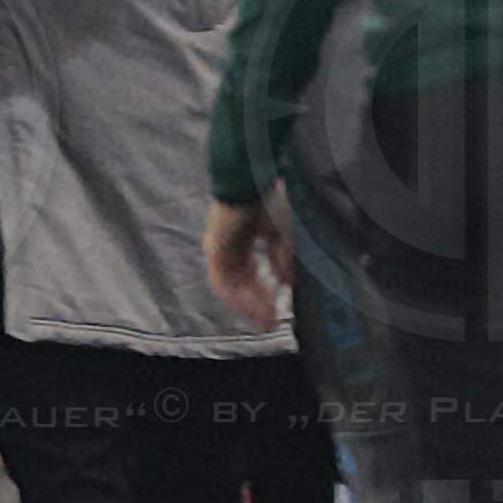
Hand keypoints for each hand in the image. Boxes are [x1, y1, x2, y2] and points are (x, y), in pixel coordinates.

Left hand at [203, 192, 295, 331]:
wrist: (254, 181)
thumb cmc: (269, 201)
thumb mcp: (283, 236)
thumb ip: (283, 260)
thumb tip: (287, 284)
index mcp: (243, 240)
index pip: (253, 273)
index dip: (266, 293)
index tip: (280, 310)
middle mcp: (229, 247)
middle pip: (241, 284)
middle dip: (259, 304)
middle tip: (273, 322)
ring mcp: (219, 249)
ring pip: (232, 286)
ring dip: (250, 304)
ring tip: (267, 319)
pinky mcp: (215, 250)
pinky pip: (222, 282)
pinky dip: (239, 297)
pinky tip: (255, 308)